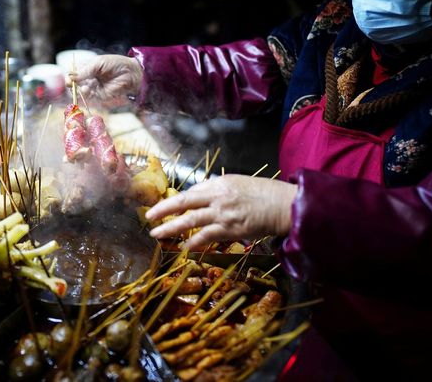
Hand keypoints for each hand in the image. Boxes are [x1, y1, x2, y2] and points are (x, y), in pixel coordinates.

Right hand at [67, 55, 142, 107]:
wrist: (131, 73)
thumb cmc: (116, 64)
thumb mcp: (98, 63)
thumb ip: (85, 70)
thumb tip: (70, 77)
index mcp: (87, 68)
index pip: (74, 72)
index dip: (70, 75)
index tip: (69, 77)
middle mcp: (89, 78)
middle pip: (75, 83)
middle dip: (72, 84)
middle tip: (72, 84)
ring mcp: (93, 87)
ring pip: (80, 91)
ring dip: (79, 90)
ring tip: (83, 87)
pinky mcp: (99, 96)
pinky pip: (89, 97)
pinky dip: (86, 95)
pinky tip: (87, 90)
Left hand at [146, 175, 297, 249]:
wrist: (283, 205)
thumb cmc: (265, 194)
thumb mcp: (240, 183)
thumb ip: (221, 190)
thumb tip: (206, 196)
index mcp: (219, 183)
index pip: (193, 191)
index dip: (178, 200)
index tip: (166, 206)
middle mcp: (217, 196)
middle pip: (183, 201)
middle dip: (163, 209)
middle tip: (149, 216)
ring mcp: (222, 213)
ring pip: (189, 220)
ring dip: (171, 228)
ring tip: (157, 234)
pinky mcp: (229, 229)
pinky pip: (206, 236)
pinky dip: (193, 242)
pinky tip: (184, 248)